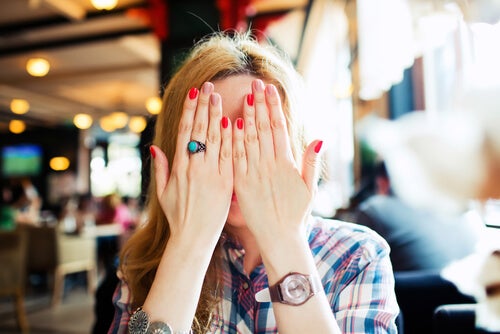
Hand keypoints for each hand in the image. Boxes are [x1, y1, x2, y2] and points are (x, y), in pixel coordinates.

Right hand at [151, 82, 232, 242]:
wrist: (193, 239)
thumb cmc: (178, 217)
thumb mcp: (163, 193)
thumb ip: (161, 169)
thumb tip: (155, 147)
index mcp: (179, 168)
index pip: (185, 132)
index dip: (189, 111)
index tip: (193, 94)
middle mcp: (195, 167)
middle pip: (200, 131)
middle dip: (204, 107)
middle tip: (208, 86)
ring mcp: (211, 174)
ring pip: (215, 140)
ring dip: (217, 116)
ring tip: (219, 97)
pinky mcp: (225, 183)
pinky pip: (229, 157)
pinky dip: (231, 139)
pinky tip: (234, 122)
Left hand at [232, 79, 322, 241]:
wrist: (279, 238)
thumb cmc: (296, 214)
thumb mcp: (310, 189)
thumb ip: (311, 163)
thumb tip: (318, 138)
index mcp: (286, 163)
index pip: (279, 128)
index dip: (274, 107)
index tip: (270, 89)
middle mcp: (270, 165)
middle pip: (264, 128)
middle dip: (260, 104)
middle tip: (255, 83)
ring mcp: (254, 173)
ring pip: (249, 139)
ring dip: (246, 116)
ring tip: (244, 96)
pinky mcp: (241, 183)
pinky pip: (236, 158)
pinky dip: (233, 140)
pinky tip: (230, 123)